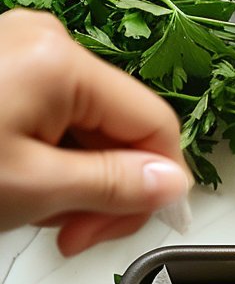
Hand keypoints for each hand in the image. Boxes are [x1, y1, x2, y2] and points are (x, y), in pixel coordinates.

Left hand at [0, 9, 190, 255]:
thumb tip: (169, 186)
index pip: (154, 126)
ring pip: (88, 134)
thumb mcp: (37, 188)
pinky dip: (50, 168)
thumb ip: (115, 187)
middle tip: (79, 236)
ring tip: (39, 216)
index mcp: (61, 63)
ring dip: (77, 186)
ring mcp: (22, 58)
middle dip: (108, 192)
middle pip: (121, 130)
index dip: (159, 186)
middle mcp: (45, 48)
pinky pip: (54, 126)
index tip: (145, 227)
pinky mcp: (4, 77)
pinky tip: (25, 195)